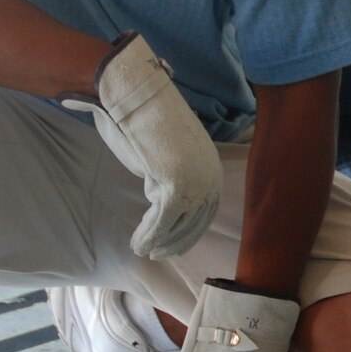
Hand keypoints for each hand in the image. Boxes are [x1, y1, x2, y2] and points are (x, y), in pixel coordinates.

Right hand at [64, 33, 221, 259]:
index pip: (206, 211)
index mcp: (213, 169)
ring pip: (177, 225)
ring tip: (143, 249)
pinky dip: (148, 236)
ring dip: (158, 241)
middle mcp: (211, 178)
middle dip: (174, 241)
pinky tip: (137, 245)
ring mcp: (196, 184)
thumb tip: (160, 193)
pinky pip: (161, 222)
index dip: (189, 231)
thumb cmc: (148, 120)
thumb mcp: (168, 153)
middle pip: (195, 223)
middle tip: (157, 253)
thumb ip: (170, 176)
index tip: (173, 243)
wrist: (138, 98)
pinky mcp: (176, 189)